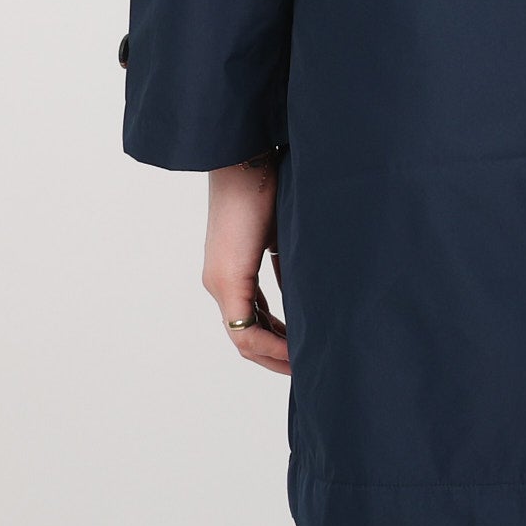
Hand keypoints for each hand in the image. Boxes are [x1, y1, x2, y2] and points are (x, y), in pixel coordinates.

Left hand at [203, 160, 288, 373]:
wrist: (244, 158)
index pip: (252, 322)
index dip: (277, 342)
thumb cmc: (265, 184)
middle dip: (276, 356)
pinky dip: (268, 341)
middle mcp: (219, 283)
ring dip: (273, 353)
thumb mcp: (282, 234)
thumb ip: (288, 265)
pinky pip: (243, 328)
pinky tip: (293, 348)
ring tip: (303, 364)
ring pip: (243, 336)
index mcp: (231, 272)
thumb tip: (306, 292)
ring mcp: (219, 283)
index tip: (304, 350)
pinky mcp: (226, 278)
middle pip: (245, 337)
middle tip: (306, 367)